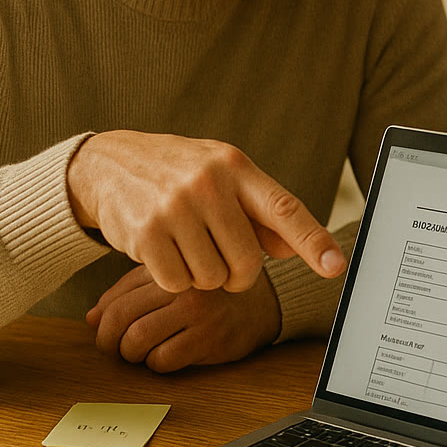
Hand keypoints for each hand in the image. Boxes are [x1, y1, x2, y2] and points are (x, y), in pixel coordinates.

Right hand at [67, 130, 345, 292]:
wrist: (110, 163)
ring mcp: (174, 207)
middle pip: (246, 262)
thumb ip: (260, 215)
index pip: (284, 209)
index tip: (336, 266)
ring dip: (203, 276)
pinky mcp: (145, 233)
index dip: (313, 241)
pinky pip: (177, 283)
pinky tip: (164, 251)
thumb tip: (292, 250)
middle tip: (222, 259)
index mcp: (236, 167)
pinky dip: (174, 279)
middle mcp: (208, 183)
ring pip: (211, 278)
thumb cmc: (180, 174)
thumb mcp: (223, 179)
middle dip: (238, 275)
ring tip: (187, 246)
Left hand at [86, 265, 280, 371]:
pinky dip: (155, 364)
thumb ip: (129, 293)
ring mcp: (198, 313)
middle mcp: (183, 286)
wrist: (263, 302)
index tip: (104, 330)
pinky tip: (164, 356)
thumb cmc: (208, 292)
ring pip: (138, 341)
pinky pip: (164, 360)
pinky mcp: (211, 339)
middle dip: (108, 341)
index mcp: (170, 266)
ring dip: (130, 355)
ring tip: (138, 353)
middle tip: (112, 348)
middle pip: (122, 319)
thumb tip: (91, 318)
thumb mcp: (169, 281)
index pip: (117, 297)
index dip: (101, 320)